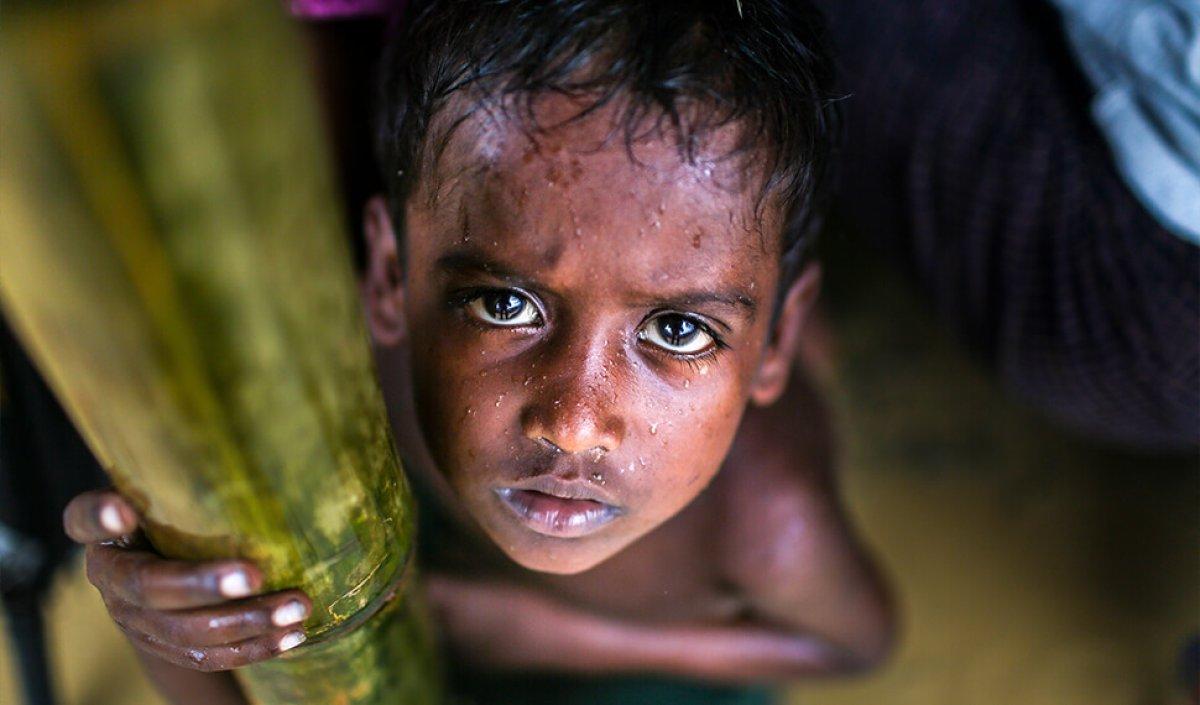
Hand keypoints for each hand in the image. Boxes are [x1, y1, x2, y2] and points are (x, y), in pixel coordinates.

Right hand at [63, 490, 311, 671]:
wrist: (166, 579)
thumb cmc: (180, 515)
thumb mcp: (173, 490)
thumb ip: (188, 474)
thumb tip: (254, 434)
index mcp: (108, 534)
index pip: (84, 519)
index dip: (99, 517)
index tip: (123, 508)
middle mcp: (114, 579)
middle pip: (149, 589)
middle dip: (203, 585)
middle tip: (254, 574)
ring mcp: (138, 621)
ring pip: (186, 632)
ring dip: (246, 622)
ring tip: (296, 606)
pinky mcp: (167, 649)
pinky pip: (208, 658)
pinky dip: (254, 648)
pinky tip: (291, 635)